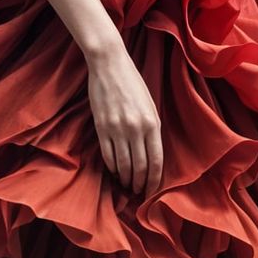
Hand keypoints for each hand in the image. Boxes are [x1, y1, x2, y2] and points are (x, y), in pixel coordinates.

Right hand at [83, 38, 162, 197]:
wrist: (109, 65)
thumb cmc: (133, 83)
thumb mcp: (150, 104)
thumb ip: (152, 128)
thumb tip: (151, 153)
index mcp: (152, 123)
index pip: (156, 161)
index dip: (154, 180)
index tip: (152, 191)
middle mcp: (136, 128)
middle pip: (139, 166)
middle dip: (139, 183)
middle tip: (138, 193)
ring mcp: (117, 128)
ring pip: (123, 164)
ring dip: (125, 179)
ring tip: (126, 186)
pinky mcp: (101, 127)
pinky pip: (107, 154)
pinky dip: (112, 167)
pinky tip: (114, 172)